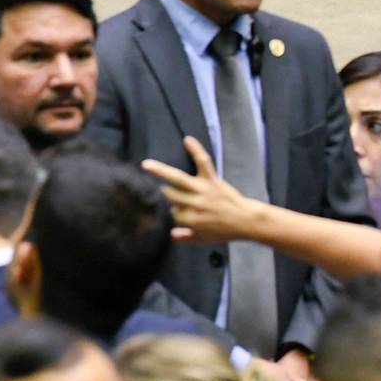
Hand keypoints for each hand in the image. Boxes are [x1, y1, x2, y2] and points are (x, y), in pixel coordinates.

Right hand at [142, 137, 264, 244]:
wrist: (246, 221)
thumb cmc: (223, 231)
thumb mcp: (201, 240)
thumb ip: (182, 238)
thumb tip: (168, 234)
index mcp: (187, 219)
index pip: (166, 213)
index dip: (159, 209)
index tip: (149, 206)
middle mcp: (192, 204)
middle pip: (167, 195)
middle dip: (152, 189)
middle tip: (135, 182)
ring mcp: (202, 190)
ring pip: (178, 178)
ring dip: (161, 171)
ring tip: (146, 164)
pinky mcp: (213, 179)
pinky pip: (203, 162)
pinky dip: (196, 149)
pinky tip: (188, 140)